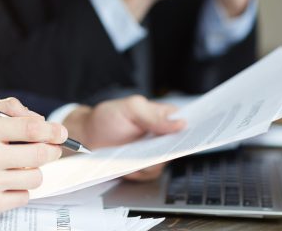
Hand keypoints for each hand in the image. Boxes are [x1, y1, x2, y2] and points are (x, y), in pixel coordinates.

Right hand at [0, 98, 66, 217]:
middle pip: (41, 153)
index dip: (53, 130)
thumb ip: (7, 107)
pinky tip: (7, 180)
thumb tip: (40, 119)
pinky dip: (21, 188)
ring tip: (21, 164)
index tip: (62, 132)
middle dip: (52, 149)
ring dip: (34, 169)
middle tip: (51, 148)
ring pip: (35, 176)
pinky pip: (23, 196)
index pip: (32, 129)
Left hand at [63, 96, 184, 180]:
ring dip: (149, 161)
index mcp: (162, 115)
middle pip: (179, 146)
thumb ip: (153, 116)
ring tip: (131, 154)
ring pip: (165, 162)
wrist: (87, 138)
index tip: (194, 136)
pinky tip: (127, 164)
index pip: (186, 121)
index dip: (194, 129)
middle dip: (169, 149)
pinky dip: (138, 171)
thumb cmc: (106, 118)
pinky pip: (150, 173)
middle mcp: (161, 134)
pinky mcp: (144, 167)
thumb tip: (180, 124)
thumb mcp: (129, 108)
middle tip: (153, 149)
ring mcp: (153, 152)